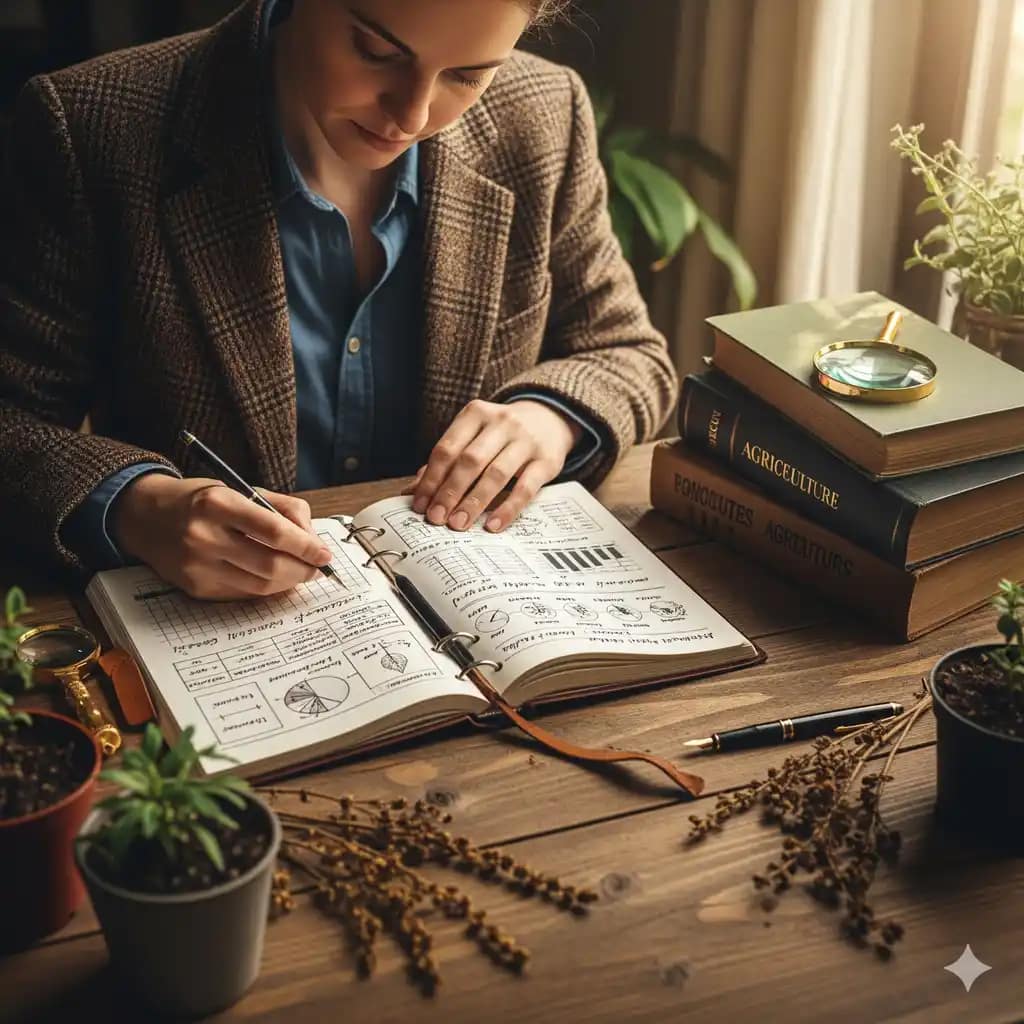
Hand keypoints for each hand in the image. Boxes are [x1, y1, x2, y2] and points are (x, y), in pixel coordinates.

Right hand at [110, 474, 333, 599]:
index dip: (307, 546)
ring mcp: (197, 566)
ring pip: (260, 586)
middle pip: (271, 565)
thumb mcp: (241, 489)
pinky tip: (274, 578)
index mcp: (218, 503)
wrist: (145, 515)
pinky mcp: (195, 588)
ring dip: (289, 583)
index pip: (275, 532)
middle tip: (317, 567)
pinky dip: (266, 589)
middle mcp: (204, 536)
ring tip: (300, 572)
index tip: (324, 554)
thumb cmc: (203, 500)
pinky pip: (243, 594)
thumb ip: (283, 510)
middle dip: (303, 570)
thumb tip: (313, 540)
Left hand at [402, 399, 581, 531]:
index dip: (431, 479)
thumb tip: (412, 491)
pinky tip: (493, 525)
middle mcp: (501, 423)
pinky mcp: (547, 461)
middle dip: (449, 492)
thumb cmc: (501, 434)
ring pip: (496, 474)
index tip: (420, 505)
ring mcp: (526, 441)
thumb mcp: (474, 435)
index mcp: (475, 414)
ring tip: (458, 524)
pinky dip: (508, 508)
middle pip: (470, 461)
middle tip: (436, 518)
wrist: (550, 418)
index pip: (447, 448)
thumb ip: (446, 460)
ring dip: (474, 502)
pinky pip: (526, 488)